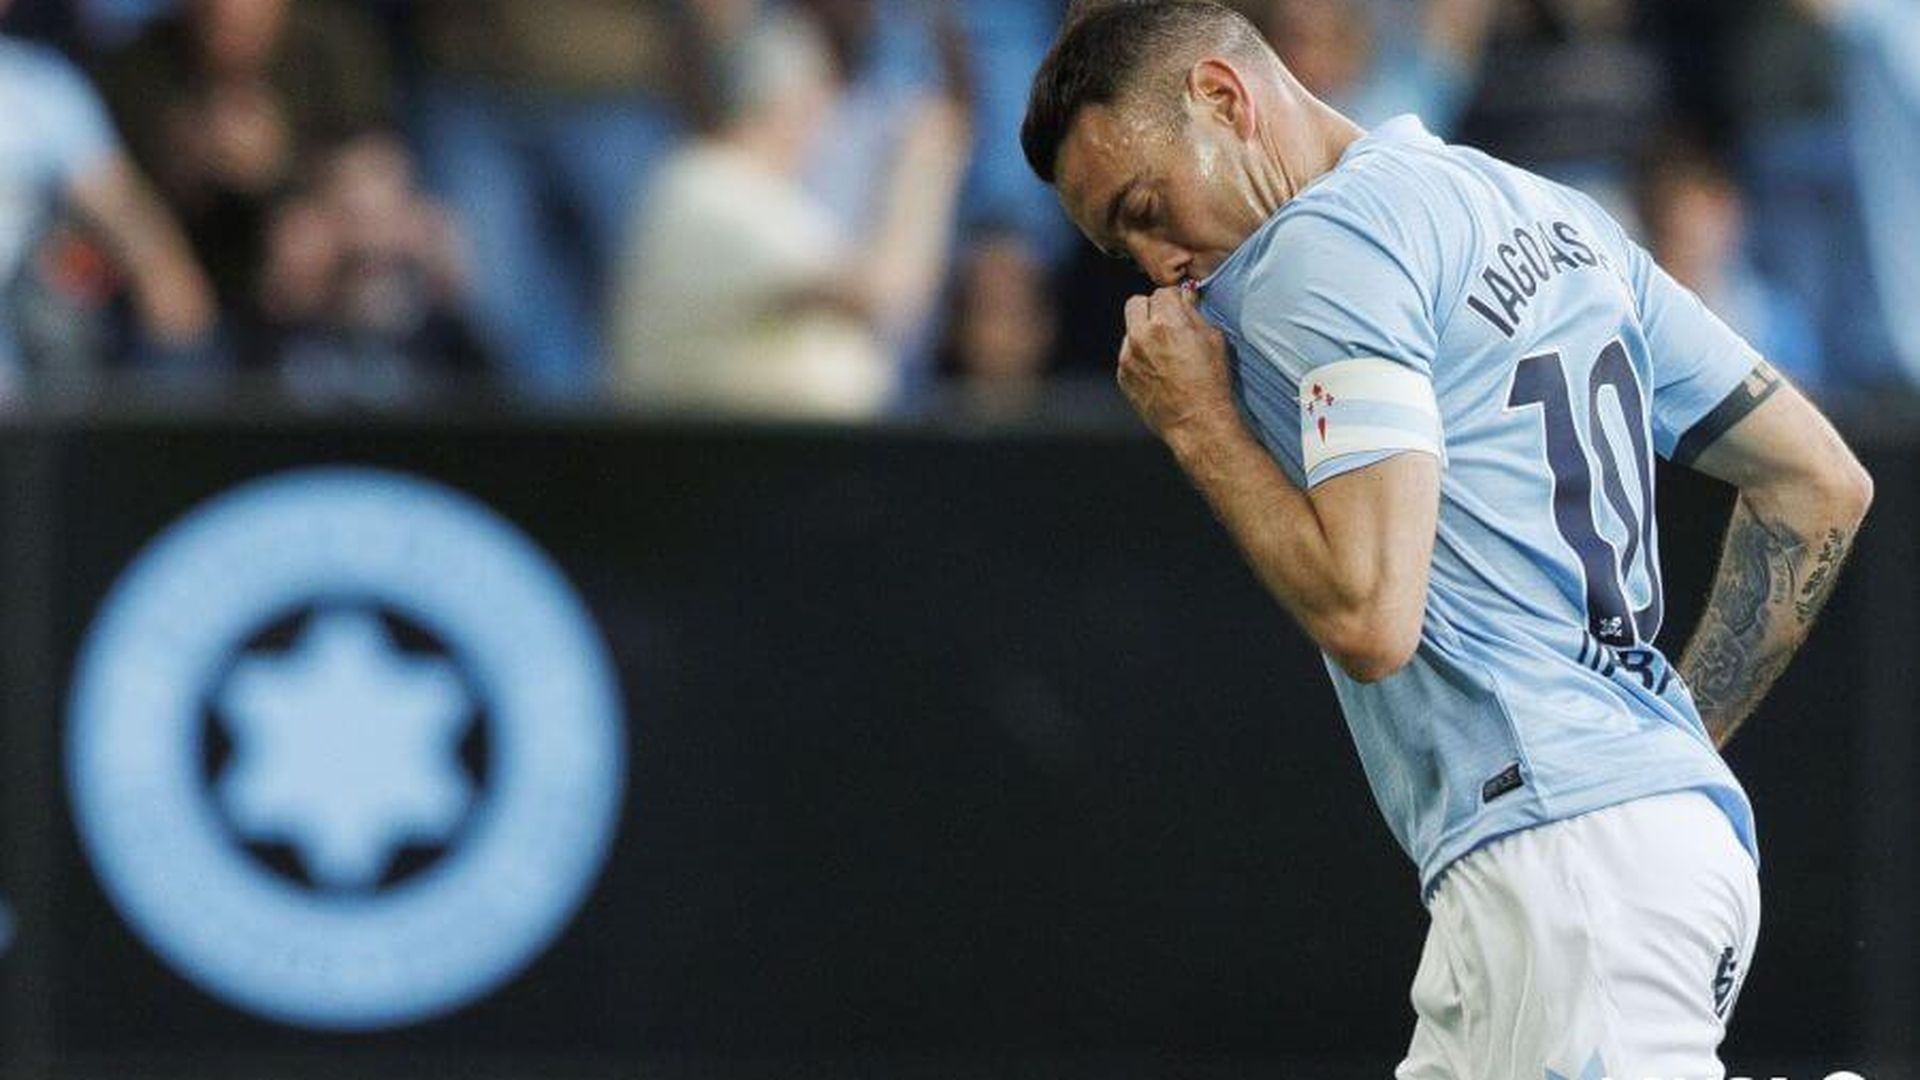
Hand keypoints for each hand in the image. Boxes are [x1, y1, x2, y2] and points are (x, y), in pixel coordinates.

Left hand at [1118, 286, 1236, 441]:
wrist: (1196, 422)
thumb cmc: (1210, 382)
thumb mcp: (1213, 339)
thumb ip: (1194, 313)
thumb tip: (1185, 297)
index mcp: (1166, 322)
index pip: (1162, 293)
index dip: (1174, 300)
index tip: (1180, 308)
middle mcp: (1141, 336)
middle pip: (1136, 303)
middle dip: (1151, 309)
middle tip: (1166, 323)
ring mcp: (1128, 357)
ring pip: (1130, 330)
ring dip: (1144, 334)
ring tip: (1165, 353)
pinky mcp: (1123, 375)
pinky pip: (1127, 355)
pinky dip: (1139, 357)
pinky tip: (1158, 371)